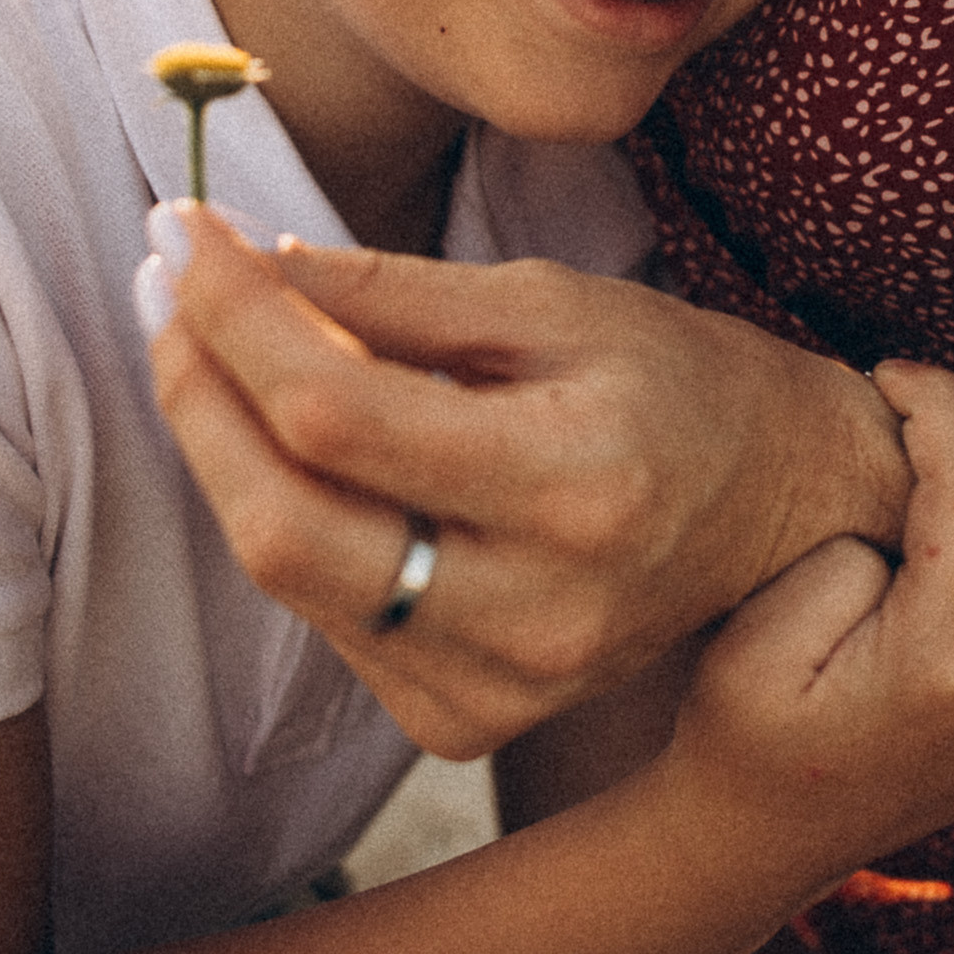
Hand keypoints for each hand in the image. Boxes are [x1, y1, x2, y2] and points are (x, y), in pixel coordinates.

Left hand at [143, 209, 909, 755]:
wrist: (785, 517)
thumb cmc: (677, 384)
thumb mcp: (556, 304)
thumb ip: (398, 294)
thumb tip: (240, 263)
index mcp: (573, 484)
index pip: (338, 415)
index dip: (234, 318)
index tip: (185, 232)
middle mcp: (537, 611)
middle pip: (282, 524)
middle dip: (195, 394)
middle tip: (168, 290)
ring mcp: (499, 687)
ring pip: (288, 575)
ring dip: (224, 450)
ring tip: (214, 346)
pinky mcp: (465, 722)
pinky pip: (326, 618)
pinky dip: (289, 520)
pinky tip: (298, 451)